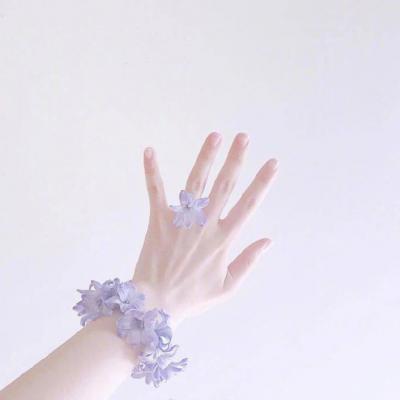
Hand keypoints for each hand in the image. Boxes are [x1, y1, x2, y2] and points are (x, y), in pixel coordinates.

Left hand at [133, 133, 277, 326]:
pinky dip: (152, 172)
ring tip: (215, 136)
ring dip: (205, 158)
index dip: (262, 182)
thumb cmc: (193, 296)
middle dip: (235, 160)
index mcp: (223, 239)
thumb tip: (268, 240)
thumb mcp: (228, 286)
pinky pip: (155, 192)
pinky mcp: (158, 221)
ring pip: (196, 183)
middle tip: (243, 137)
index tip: (272, 162)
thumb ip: (248, 261)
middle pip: (224, 186)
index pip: (248, 205)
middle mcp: (205, 225)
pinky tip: (150, 150)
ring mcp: (181, 221)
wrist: (156, 305)